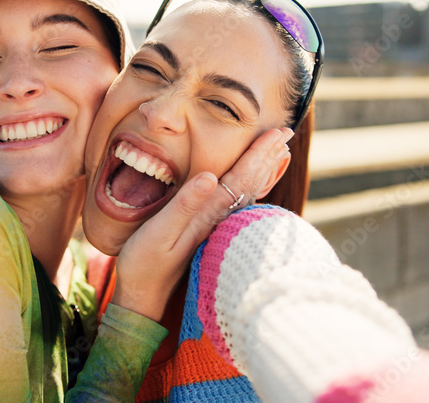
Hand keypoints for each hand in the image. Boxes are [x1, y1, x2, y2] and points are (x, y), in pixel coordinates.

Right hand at [112, 127, 293, 320]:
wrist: (142, 296)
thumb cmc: (145, 263)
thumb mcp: (159, 232)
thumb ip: (184, 205)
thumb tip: (210, 178)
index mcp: (208, 216)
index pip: (240, 179)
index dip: (258, 154)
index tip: (277, 133)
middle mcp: (217, 222)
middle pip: (249, 183)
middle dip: (267, 157)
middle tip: (286, 132)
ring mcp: (213, 228)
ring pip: (245, 193)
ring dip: (261, 170)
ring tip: (277, 151)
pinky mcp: (206, 233)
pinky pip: (235, 203)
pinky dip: (248, 186)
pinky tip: (251, 180)